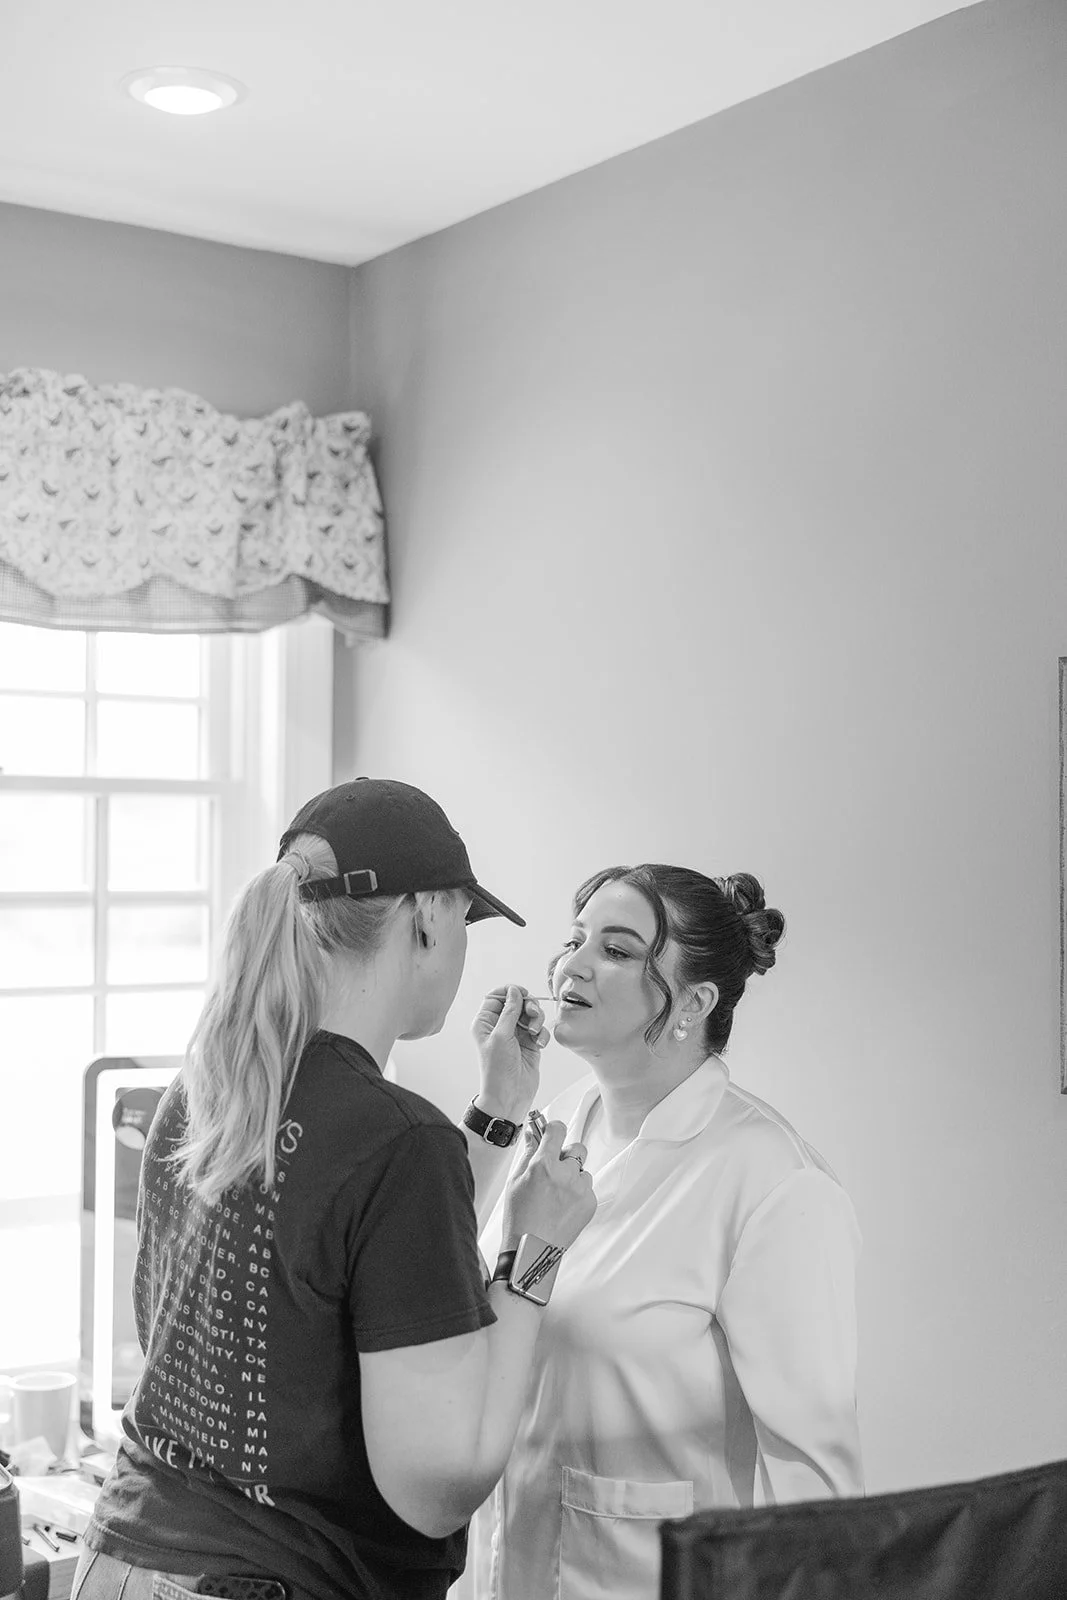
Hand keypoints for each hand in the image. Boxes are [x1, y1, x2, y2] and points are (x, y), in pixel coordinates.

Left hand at [471, 985, 547, 1121]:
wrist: (509, 1096)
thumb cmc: (498, 1070)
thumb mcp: (501, 1036)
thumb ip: (509, 1011)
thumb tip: (514, 991)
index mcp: (485, 1023)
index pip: (496, 997)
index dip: (510, 992)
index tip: (522, 993)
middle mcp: (500, 1027)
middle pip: (517, 1003)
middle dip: (527, 1006)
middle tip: (532, 1014)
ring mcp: (516, 1036)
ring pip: (530, 1015)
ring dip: (536, 1020)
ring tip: (534, 1032)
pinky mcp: (530, 1045)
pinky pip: (539, 1030)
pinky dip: (542, 1034)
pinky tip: (539, 1044)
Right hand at [501, 1119, 595, 1251]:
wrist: (531, 1251)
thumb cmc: (519, 1218)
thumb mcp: (515, 1181)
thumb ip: (527, 1153)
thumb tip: (531, 1133)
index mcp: (543, 1165)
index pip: (558, 1130)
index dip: (553, 1130)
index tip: (551, 1133)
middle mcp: (565, 1174)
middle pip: (577, 1148)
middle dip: (567, 1154)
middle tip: (555, 1168)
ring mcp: (580, 1190)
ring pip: (583, 1171)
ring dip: (573, 1176)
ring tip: (557, 1195)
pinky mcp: (590, 1204)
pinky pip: (587, 1189)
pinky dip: (578, 1194)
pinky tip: (562, 1207)